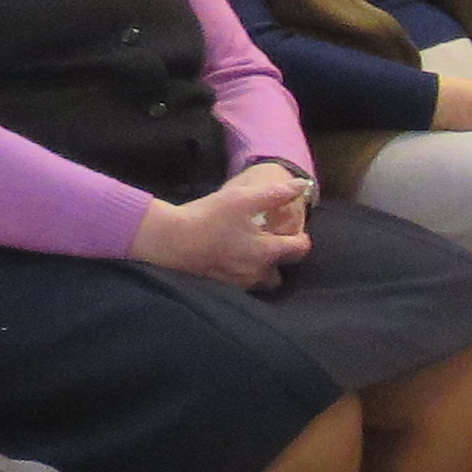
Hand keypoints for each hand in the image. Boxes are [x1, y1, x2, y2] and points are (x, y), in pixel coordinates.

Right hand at [131, 164, 313, 289]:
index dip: (302, 239)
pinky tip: (232, 258)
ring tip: (253, 252)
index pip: (300, 250)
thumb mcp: (242, 199)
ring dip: (262, 269)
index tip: (296, 231)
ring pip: (261, 281)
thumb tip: (302, 185)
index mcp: (266, 252)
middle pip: (281, 272)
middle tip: (273, 244)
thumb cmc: (207, 217)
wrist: (168, 239)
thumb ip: (275, 194)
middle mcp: (256, 272)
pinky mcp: (221, 286)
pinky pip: (242, 284)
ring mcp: (238, 283)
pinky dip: (244, 274)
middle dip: (282, 260)